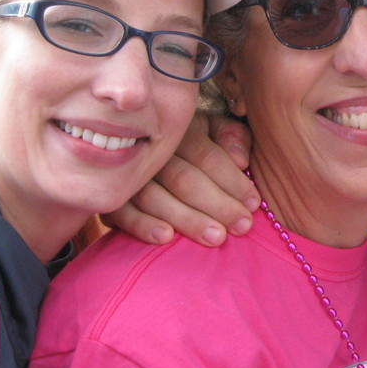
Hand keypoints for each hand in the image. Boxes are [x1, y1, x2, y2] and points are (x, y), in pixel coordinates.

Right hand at [103, 114, 258, 245]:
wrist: (144, 148)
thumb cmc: (197, 143)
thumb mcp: (216, 130)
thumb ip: (233, 138)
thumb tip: (241, 161)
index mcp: (182, 130)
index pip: (207, 157)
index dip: (232, 181)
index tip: (254, 204)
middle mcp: (152, 151)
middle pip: (185, 179)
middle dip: (217, 205)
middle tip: (242, 226)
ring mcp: (128, 174)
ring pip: (157, 197)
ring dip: (187, 219)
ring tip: (215, 237)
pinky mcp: (112, 197)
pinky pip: (122, 212)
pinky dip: (142, 225)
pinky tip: (165, 237)